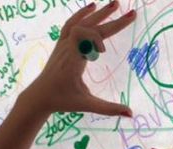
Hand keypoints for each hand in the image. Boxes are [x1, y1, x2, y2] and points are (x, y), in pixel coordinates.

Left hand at [22, 1, 134, 117]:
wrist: (40, 96)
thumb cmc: (63, 101)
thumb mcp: (87, 105)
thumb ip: (109, 109)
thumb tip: (131, 114)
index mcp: (73, 60)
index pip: (84, 35)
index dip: (97, 39)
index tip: (102, 53)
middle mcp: (68, 47)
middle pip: (90, 26)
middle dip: (111, 20)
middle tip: (132, 13)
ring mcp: (63, 44)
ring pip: (81, 21)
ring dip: (99, 13)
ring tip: (115, 4)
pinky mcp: (62, 44)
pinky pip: (71, 24)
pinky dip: (82, 14)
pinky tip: (92, 7)